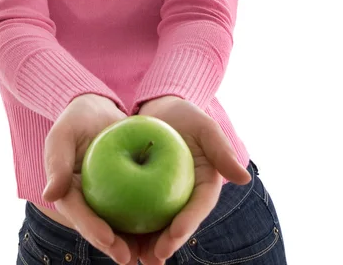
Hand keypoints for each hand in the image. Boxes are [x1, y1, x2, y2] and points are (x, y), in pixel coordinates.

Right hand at [42, 93, 138, 264]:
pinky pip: (140, 208)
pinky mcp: (127, 192)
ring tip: (153, 257)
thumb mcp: (63, 134)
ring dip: (135, 244)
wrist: (98, 109)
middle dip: (115, 247)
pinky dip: (152, 222)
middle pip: (102, 228)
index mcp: (68, 193)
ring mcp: (108, 199)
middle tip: (130, 258)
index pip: (79, 214)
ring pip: (122, 226)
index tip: (109, 239)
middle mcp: (88, 201)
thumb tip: (50, 194)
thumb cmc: (76, 119)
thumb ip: (57, 161)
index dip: (92, 229)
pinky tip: (169, 231)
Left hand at [135, 96, 251, 264]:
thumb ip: (221, 150)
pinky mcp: (142, 193)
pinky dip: (128, 226)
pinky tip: (115, 238)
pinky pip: (135, 211)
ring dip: (147, 244)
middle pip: (177, 224)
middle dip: (167, 243)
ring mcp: (164, 197)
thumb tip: (244, 177)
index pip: (198, 207)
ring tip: (134, 258)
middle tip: (155, 255)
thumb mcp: (205, 127)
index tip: (176, 234)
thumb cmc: (186, 116)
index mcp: (203, 185)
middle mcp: (184, 196)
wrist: (159, 110)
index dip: (189, 222)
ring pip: (156, 225)